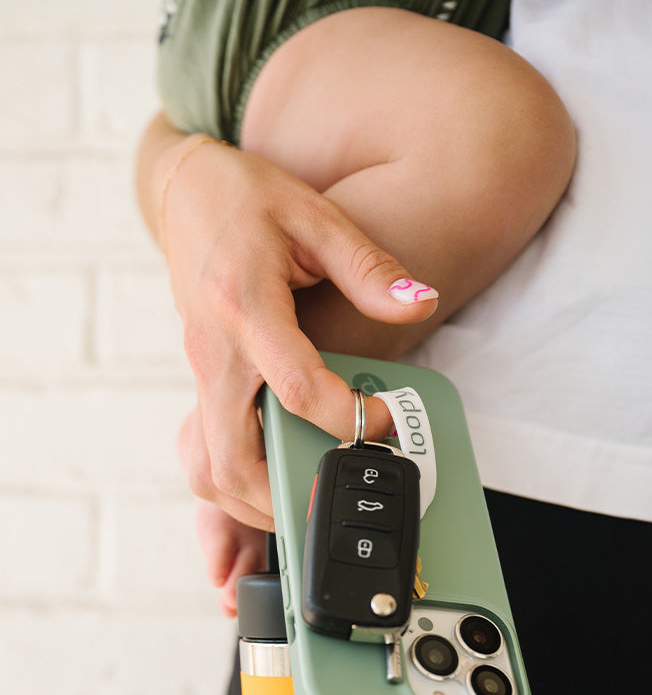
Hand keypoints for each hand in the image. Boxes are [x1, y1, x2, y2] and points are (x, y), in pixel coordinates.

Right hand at [163, 140, 437, 527]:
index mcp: (243, 306)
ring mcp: (200, 371)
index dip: (348, 419)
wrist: (187, 193)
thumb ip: (369, 269)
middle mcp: (213, 351)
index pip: (295, 388)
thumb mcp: (315, 219)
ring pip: (210, 469)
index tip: (387, 421)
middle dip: (286, 496)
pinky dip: (241, 480)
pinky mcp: (202, 380)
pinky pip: (209, 450)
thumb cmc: (250, 201)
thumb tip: (420, 303)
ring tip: (311, 500)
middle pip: (230, 459)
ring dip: (255, 501)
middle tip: (337, 496)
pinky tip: (282, 475)